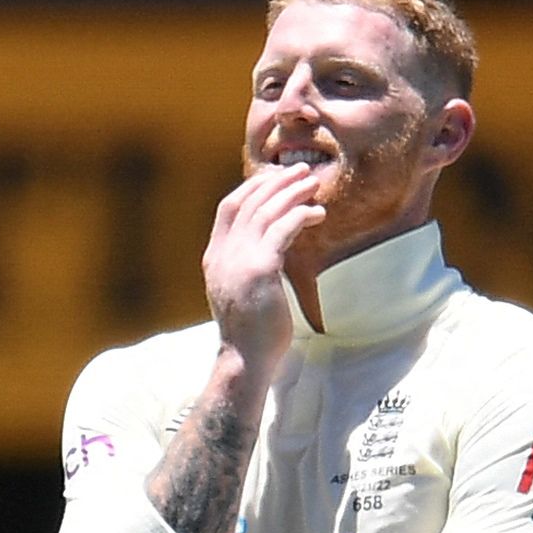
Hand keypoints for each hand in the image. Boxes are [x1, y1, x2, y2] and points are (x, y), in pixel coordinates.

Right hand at [202, 160, 328, 372]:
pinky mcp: (260, 269)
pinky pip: (282, 230)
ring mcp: (238, 260)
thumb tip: (268, 251)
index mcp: (215, 257)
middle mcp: (223, 253)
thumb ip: (245, 266)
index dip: (252, 188)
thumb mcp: (239, 292)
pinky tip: (317, 213)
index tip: (275, 179)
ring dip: (291, 192)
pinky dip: (300, 215)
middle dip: (276, 182)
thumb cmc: (250, 332)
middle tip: (301, 171)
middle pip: (249, 202)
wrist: (244, 360)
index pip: (229, 208)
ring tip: (313, 184)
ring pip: (266, 211)